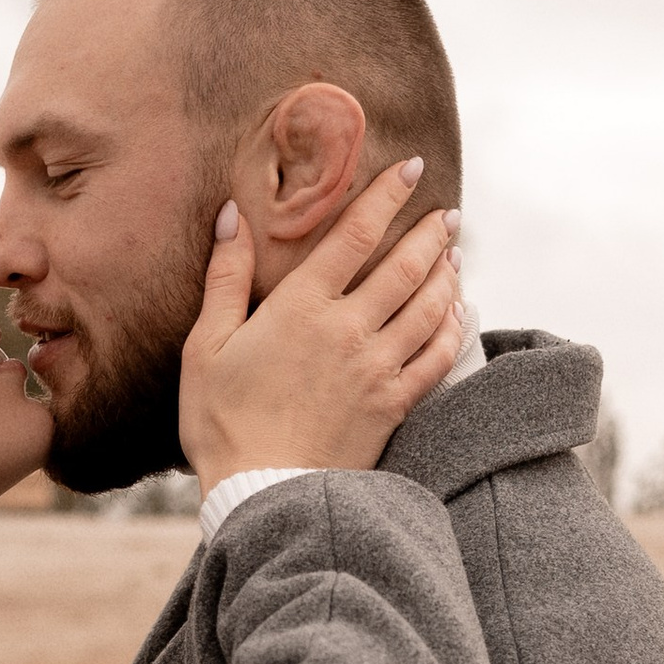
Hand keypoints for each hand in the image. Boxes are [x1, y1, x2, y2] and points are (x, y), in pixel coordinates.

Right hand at [180, 160, 465, 487]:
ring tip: (453, 254)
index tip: (411, 169)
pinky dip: (452, 328)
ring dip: (447, 275)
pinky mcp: (394, 404)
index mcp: (301, 307)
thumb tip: (231, 217)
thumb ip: (225, 278)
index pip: (355, 233)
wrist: (263, 494)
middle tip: (446, 212)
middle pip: (405, 265)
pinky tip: (456, 313)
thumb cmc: (222, 422)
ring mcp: (378, 368)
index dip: (387, 195)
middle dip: (430, 231)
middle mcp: (349, 329)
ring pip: (429, 306)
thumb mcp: (207, 347)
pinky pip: (437, 357)